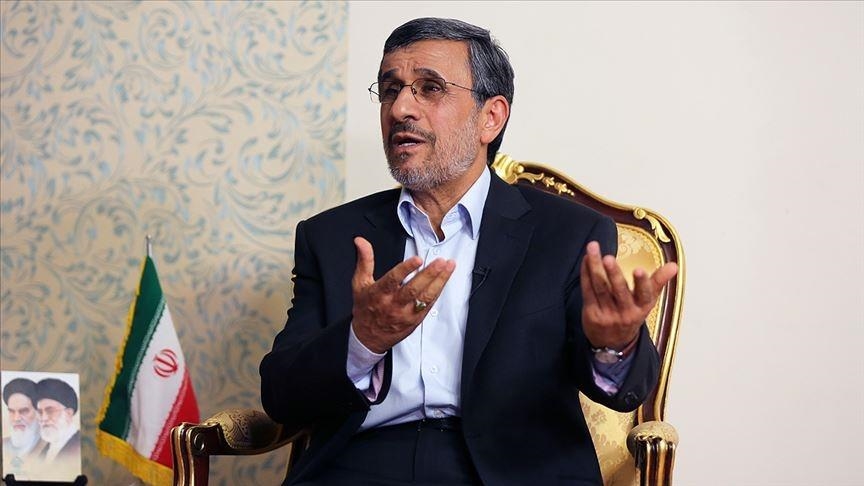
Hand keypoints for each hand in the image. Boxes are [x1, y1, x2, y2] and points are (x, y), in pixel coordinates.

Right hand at [351, 237, 455, 352]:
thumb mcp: (359, 283)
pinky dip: (438, 291)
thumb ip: (364, 260)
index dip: (405, 269)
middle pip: (413, 289)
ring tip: (449, 267)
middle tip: (441, 261)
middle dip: (429, 274)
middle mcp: (393, 304)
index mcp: (379, 294)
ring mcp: (406, 313)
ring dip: (439, 281)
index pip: (393, 280)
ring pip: (425, 297)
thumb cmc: (365, 308)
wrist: (369, 337)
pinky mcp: (415, 320)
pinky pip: (429, 305)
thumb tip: (361, 241)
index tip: (417, 259)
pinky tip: (444, 279)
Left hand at [580, 241, 677, 349]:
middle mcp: (625, 312)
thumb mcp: (648, 301)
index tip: (638, 270)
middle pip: (619, 291)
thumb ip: (659, 281)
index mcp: (642, 307)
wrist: (612, 342)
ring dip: (595, 266)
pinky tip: (586, 259)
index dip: (642, 282)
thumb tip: (674, 265)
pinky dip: (586, 273)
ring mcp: (607, 314)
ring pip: (600, 287)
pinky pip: (588, 290)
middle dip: (614, 273)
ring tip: (593, 248)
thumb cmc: (632, 313)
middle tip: (608, 258)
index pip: (644, 294)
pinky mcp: (591, 313)